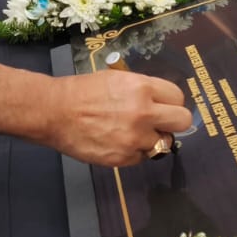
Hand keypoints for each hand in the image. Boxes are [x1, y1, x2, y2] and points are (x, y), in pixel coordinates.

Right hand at [44, 70, 193, 167]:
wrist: (55, 112)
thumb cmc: (83, 92)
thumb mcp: (117, 79)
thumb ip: (142, 90)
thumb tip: (160, 102)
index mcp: (142, 88)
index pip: (177, 97)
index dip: (170, 102)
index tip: (163, 107)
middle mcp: (143, 113)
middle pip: (182, 121)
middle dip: (172, 122)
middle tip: (159, 123)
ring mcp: (135, 138)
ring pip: (163, 143)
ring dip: (152, 140)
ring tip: (132, 134)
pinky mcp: (124, 157)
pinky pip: (142, 157)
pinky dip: (134, 152)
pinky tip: (118, 142)